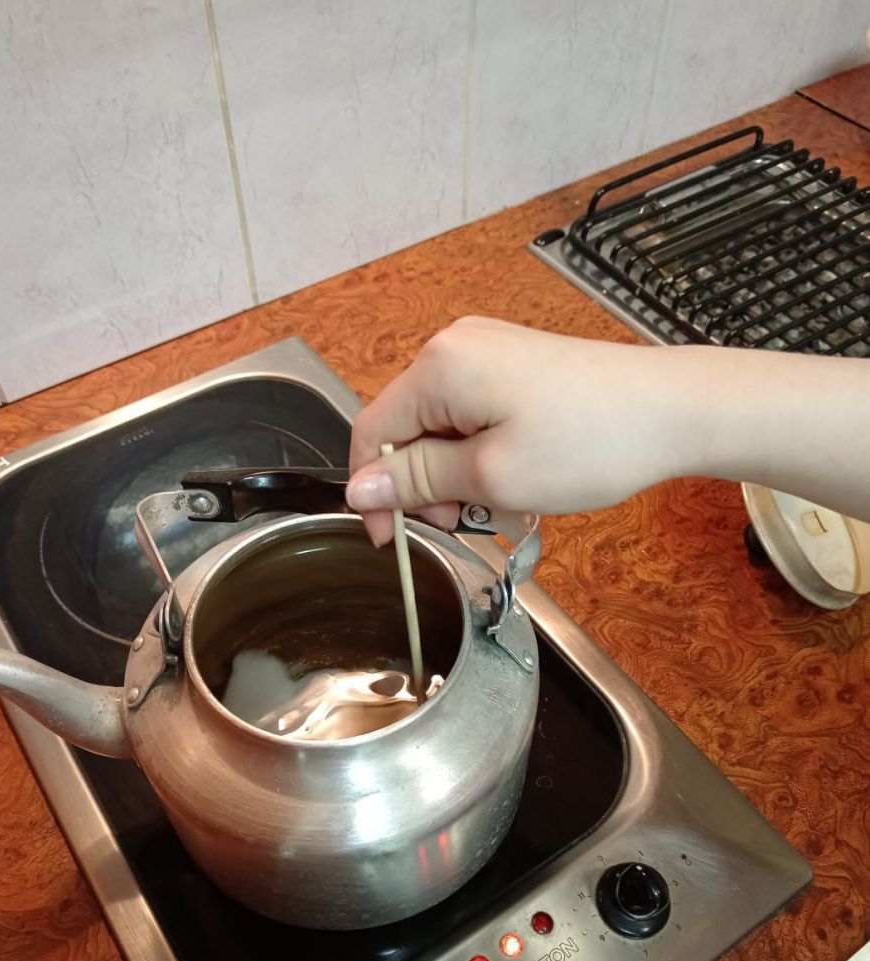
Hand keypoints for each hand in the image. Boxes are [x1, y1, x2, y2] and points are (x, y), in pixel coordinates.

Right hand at [347, 316, 682, 544]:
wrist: (675, 411)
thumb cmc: (591, 442)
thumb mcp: (490, 476)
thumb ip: (417, 481)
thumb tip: (359, 488)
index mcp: (438, 367)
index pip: (370, 433)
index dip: (374, 493)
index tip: (393, 539)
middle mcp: (454, 347)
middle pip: (405, 430)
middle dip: (425, 486)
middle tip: (465, 524)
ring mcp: (486, 352)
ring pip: (441, 429)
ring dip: (457, 476)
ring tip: (504, 503)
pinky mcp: (514, 365)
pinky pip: (473, 416)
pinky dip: (483, 455)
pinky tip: (518, 478)